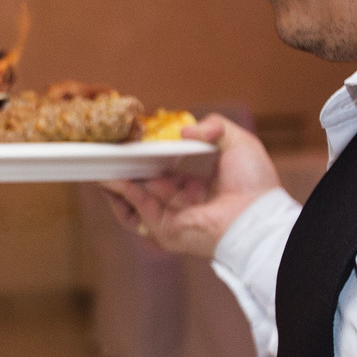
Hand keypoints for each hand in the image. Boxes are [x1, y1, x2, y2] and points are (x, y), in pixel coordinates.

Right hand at [99, 113, 282, 257]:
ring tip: (99, 163)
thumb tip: (184, 130)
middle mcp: (183, 202)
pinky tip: (109, 176)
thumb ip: (214, 127)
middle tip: (107, 152)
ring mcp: (171, 217)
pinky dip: (120, 193)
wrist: (258, 216)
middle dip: (125, 169)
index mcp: (200, 185)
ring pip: (134, 198)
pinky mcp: (163, 229)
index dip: (148, 157)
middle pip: (145, 184)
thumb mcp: (239, 143)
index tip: (132, 143)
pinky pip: (135, 210)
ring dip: (115, 181)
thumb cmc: (255, 184)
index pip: (166, 171)